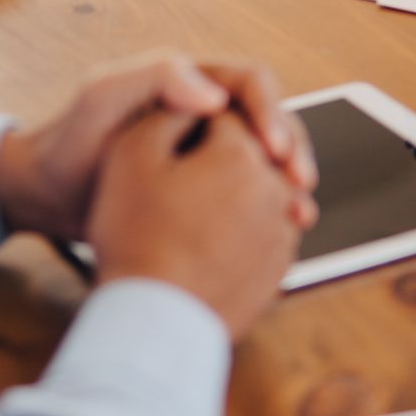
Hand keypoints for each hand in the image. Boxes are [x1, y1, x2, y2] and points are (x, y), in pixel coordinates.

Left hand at [0, 53, 317, 241]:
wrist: (48, 193)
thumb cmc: (71, 139)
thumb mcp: (103, 96)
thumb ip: (154, 77)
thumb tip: (215, 96)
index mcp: (188, 80)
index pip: (250, 82)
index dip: (271, 112)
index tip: (275, 151)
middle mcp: (205, 110)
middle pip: (269, 118)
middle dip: (292, 149)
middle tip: (298, 187)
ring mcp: (206, 149)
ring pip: (265, 156)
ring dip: (287, 180)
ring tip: (297, 214)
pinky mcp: (202, 185)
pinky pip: (248, 188)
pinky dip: (268, 205)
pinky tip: (278, 230)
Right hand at [87, 109, 313, 340]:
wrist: (152, 319)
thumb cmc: (136, 231)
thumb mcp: (132, 152)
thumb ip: (168, 109)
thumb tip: (201, 96)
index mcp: (243, 152)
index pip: (226, 113)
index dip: (195, 118)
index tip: (172, 136)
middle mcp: (276, 188)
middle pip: (252, 148)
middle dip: (222, 150)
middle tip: (183, 169)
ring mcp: (283, 233)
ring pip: (262, 188)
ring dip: (236, 186)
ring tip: (193, 205)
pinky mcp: (280, 269)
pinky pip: (266, 229)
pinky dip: (244, 224)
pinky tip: (209, 235)